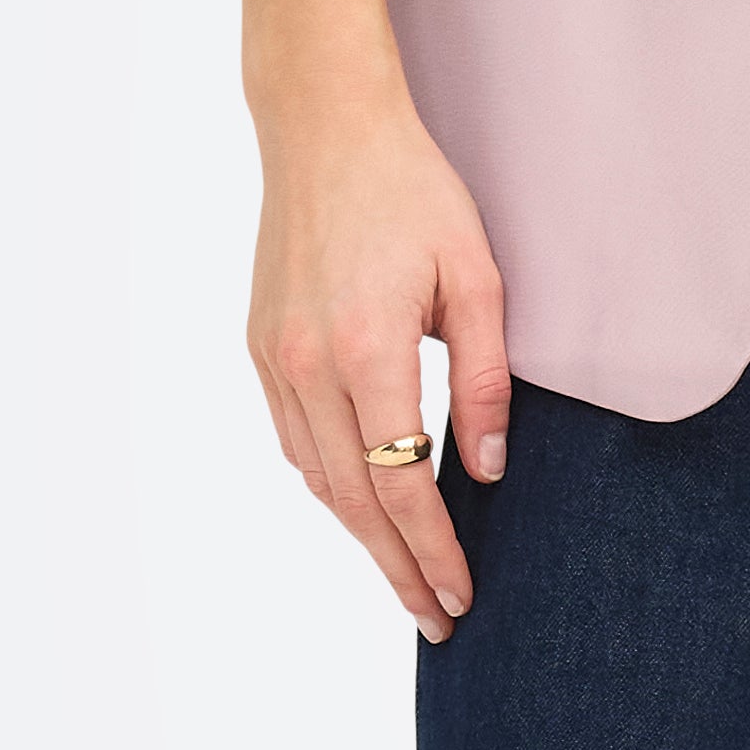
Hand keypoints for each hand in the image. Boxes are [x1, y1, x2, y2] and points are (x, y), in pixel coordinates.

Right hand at [246, 61, 512, 643]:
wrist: (325, 130)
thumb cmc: (413, 193)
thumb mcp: (477, 278)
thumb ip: (489, 380)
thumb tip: (487, 469)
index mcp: (367, 348)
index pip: (402, 482)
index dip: (433, 548)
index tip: (461, 593)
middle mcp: (308, 365)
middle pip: (355, 499)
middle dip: (398, 567)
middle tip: (437, 618)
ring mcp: (275, 360)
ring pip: (318, 478)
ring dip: (362, 535)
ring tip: (405, 576)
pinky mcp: (261, 349)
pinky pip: (295, 441)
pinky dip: (331, 485)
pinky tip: (365, 506)